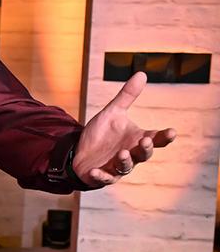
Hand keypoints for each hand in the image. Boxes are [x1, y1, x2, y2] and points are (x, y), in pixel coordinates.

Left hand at [72, 72, 176, 186]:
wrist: (81, 152)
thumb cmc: (102, 134)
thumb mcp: (113, 113)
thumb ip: (127, 97)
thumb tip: (142, 73)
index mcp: (136, 139)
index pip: (156, 139)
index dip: (164, 137)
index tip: (171, 132)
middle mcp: (131, 154)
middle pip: (144, 154)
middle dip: (145, 148)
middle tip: (145, 140)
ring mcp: (117, 167)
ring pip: (126, 167)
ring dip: (125, 161)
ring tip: (123, 153)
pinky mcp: (102, 176)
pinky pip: (103, 178)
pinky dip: (100, 176)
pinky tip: (96, 171)